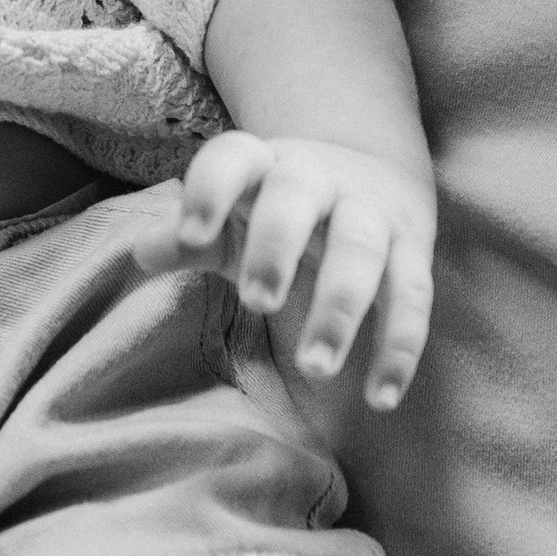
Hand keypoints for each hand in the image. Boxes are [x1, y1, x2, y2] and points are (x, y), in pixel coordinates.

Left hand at [133, 134, 434, 407]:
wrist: (374, 173)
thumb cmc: (277, 211)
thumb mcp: (231, 219)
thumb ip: (189, 238)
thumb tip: (143, 253)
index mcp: (264, 166)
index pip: (234, 158)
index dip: (209, 190)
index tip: (190, 234)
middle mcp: (319, 179)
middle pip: (297, 198)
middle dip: (276, 247)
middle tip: (257, 302)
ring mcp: (371, 213)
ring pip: (360, 250)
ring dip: (339, 308)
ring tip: (313, 367)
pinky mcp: (413, 251)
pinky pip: (412, 297)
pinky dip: (399, 348)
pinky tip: (380, 397)